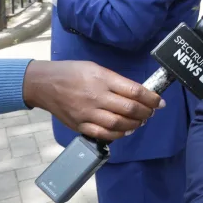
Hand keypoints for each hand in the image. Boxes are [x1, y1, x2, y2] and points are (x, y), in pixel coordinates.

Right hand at [22, 60, 163, 140]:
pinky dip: (119, 134)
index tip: (159, 102)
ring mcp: (87, 113)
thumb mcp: (96, 68)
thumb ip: (116, 81)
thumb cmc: (72, 72)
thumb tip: (137, 93)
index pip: (134, 91)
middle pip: (129, 109)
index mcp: (102, 79)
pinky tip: (125, 130)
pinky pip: (103, 133)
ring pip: (119, 124)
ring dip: (135, 124)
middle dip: (146, 112)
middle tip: (151, 112)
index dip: (151, 98)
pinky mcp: (80, 125)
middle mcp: (96, 97)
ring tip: (140, 121)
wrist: (43, 84)